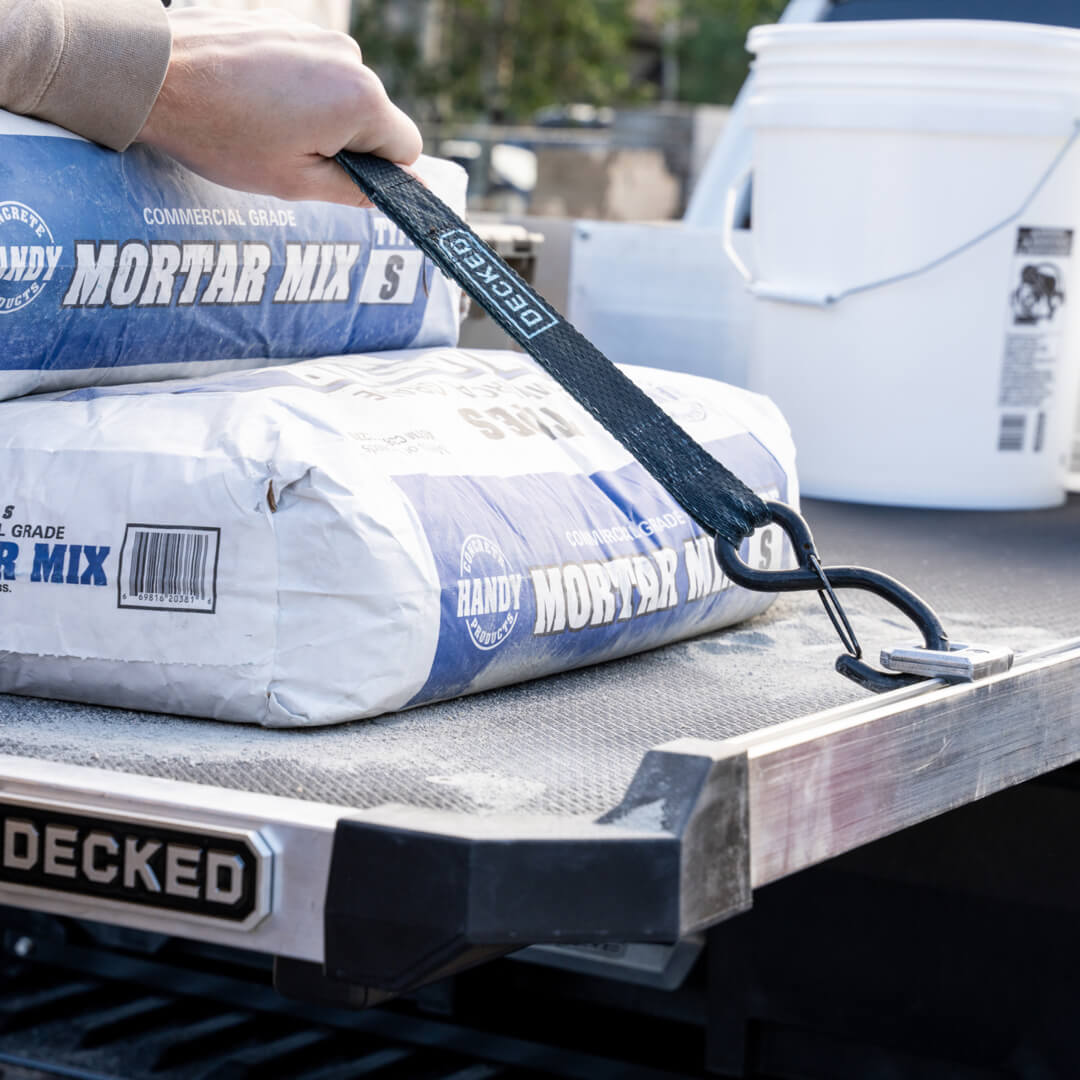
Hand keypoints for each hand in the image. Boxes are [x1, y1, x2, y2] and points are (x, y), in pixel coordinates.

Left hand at [137, 7, 420, 205]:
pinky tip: (250, 100)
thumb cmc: (222, 136)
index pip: (406, 148)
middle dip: (344, 142)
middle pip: (374, 117)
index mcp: (361, 100)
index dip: (382, 173)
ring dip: (317, 115)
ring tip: (264, 127)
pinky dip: (292, 88)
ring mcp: (316, 33)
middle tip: (289, 156)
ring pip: (340, 91)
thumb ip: (356, 189)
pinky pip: (309, 67)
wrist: (151, 77)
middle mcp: (349, 58)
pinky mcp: (285, 21)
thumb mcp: (295, 183)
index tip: (342, 180)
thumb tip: (399, 194)